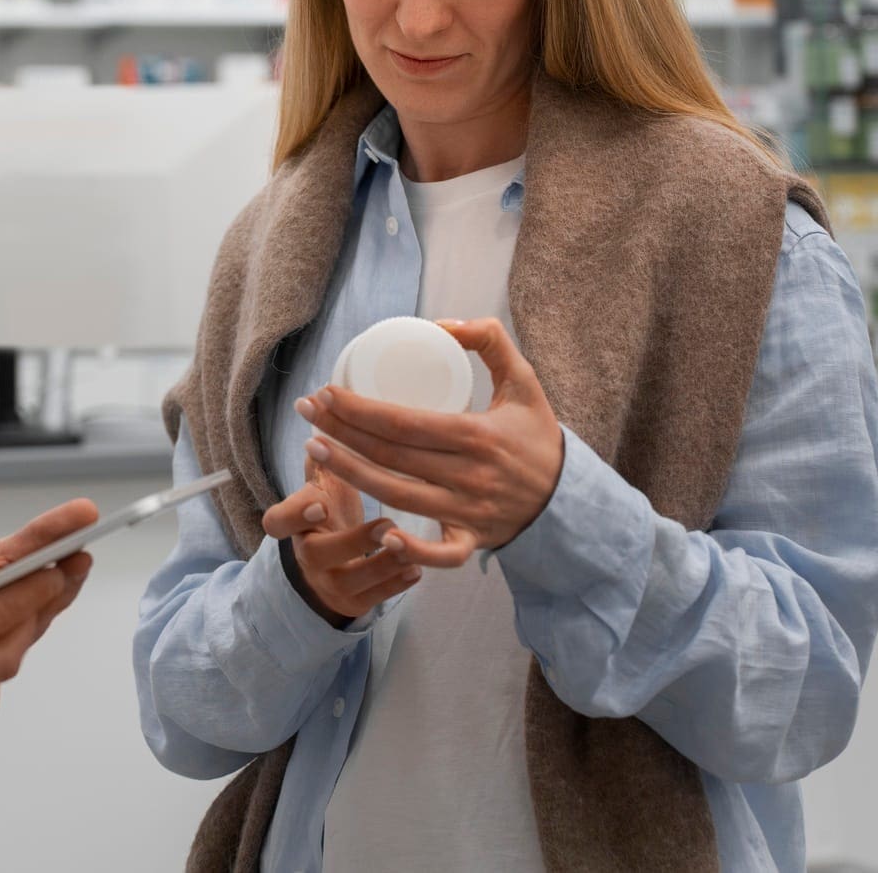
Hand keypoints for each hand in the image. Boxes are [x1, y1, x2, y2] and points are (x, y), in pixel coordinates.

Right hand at [260, 449, 420, 625]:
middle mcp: (308, 555)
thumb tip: (322, 403)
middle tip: (386, 524)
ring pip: (352, 581)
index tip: (321, 504)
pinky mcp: (354, 602)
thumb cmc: (330, 512)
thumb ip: (324, 456)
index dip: (294, 515)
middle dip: (352, 542)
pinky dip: (396, 585)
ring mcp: (330, 583)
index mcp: (296, 524)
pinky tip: (416, 569)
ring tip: (410, 548)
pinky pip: (375, 598)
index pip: (278, 522)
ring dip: (383, 564)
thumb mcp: (322, 485)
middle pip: (318, 554)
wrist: (329, 566)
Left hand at [296, 317, 564, 567]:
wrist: (571, 498)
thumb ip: (490, 341)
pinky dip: (411, 547)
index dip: (358, 409)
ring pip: (398, 495)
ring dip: (350, 476)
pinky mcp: (472, 540)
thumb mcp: (524, 382)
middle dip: (340, 431)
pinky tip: (378, 531)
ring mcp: (468, 511)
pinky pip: (439, 552)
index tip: (327, 392)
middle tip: (306, 411)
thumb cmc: (538, 437)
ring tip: (315, 450)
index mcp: (477, 434)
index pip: (403, 422)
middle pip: (390, 455)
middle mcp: (469, 475)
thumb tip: (442, 324)